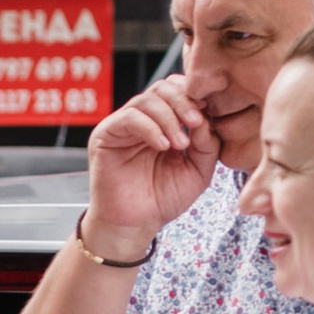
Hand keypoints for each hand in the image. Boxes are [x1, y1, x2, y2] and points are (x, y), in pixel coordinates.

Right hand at [87, 77, 221, 247]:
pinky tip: (163, 146)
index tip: (208, 116)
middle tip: (196, 123)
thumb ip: (207, 144)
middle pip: (163, 87)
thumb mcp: (198, 171)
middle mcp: (142, 119)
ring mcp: (122, 125)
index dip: (194, 98)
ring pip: (147, 100)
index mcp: (163, 122)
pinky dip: (150, 128)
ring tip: (180, 144)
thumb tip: (207, 118)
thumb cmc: (162, 200)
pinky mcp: (105, 135)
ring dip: (169, 118)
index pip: (178, 91)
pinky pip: (129, 117)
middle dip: (183, 102)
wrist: (134, 225)